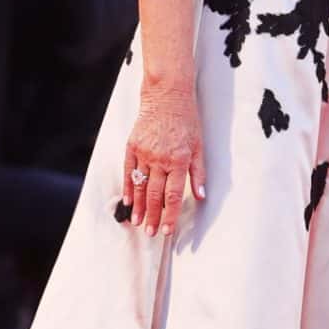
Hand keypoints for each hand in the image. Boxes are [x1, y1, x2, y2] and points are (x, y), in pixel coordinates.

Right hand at [122, 82, 204, 234]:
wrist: (167, 94)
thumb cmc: (186, 119)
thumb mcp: (199, 145)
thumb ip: (199, 172)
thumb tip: (201, 195)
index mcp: (180, 160)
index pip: (174, 195)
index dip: (170, 215)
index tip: (168, 230)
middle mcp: (161, 159)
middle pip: (155, 195)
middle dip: (153, 217)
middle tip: (151, 233)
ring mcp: (144, 153)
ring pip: (140, 186)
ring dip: (139, 207)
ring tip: (137, 223)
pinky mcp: (132, 146)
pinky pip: (128, 171)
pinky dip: (128, 188)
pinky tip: (128, 201)